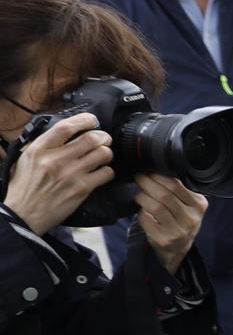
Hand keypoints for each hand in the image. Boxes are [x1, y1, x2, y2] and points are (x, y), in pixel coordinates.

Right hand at [3, 113, 112, 234]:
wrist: (23, 214)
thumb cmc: (24, 187)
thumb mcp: (26, 159)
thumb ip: (44, 145)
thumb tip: (66, 132)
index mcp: (39, 150)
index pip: (66, 127)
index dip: (84, 120)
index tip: (92, 120)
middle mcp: (55, 160)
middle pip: (91, 138)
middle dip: (103, 136)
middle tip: (104, 139)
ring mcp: (70, 175)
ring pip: (102, 154)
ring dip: (107, 152)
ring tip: (103, 155)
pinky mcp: (81, 189)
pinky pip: (106, 173)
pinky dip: (108, 171)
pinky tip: (102, 172)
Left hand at [133, 174, 206, 274]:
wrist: (178, 248)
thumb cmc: (180, 220)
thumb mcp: (188, 205)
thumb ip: (179, 191)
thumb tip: (156, 171)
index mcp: (199, 204)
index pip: (176, 185)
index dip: (158, 176)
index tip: (147, 172)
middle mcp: (191, 218)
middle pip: (164, 194)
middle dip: (147, 183)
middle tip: (139, 178)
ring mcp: (178, 230)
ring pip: (155, 206)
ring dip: (142, 197)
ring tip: (138, 194)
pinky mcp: (164, 239)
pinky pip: (147, 220)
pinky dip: (141, 213)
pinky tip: (141, 211)